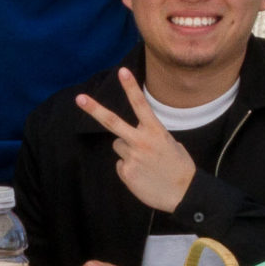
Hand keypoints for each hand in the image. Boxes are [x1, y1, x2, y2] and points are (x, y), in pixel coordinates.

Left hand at [74, 68, 197, 214]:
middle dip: (94, 109)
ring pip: (119, 146)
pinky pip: (120, 165)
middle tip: (79, 98)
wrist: (185, 194)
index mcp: (156, 131)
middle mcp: (141, 142)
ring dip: (127, 151)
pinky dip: (129, 169)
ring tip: (145, 162)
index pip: (141, 105)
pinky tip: (143, 176)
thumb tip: (137, 138)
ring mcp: (132, 158)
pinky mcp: (126, 173)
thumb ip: (152, 136)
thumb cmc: (180, 167)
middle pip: (112, 122)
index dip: (131, 87)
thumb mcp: (171, 144)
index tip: (122, 71)